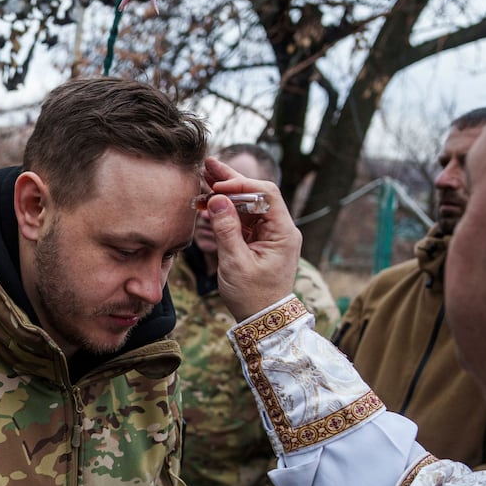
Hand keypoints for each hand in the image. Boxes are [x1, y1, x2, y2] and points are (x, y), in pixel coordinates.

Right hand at [200, 156, 301, 321]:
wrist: (263, 320)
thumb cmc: (253, 296)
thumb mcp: (236, 263)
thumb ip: (227, 230)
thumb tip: (218, 199)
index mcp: (283, 232)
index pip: (266, 194)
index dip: (241, 185)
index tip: (218, 187)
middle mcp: (279, 229)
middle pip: (255, 194)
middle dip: (231, 181)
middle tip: (208, 164)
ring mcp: (269, 234)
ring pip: (247, 205)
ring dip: (225, 195)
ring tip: (202, 180)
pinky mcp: (258, 241)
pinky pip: (242, 220)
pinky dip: (225, 212)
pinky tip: (207, 204)